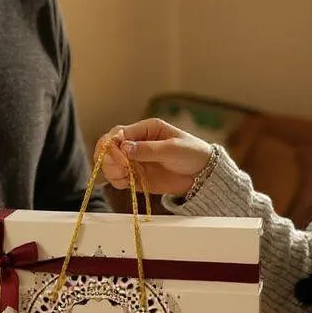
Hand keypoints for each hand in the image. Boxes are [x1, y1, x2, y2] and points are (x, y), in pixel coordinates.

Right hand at [96, 118, 212, 196]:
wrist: (203, 175)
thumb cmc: (192, 154)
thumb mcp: (172, 149)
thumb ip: (148, 149)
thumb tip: (124, 147)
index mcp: (145, 129)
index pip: (118, 133)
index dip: (113, 145)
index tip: (119, 158)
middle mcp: (136, 143)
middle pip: (108, 147)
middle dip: (108, 158)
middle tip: (121, 169)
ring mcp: (134, 161)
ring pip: (109, 164)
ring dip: (111, 170)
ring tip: (126, 176)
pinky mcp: (136, 177)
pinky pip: (118, 179)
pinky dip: (117, 181)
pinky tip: (127, 182)